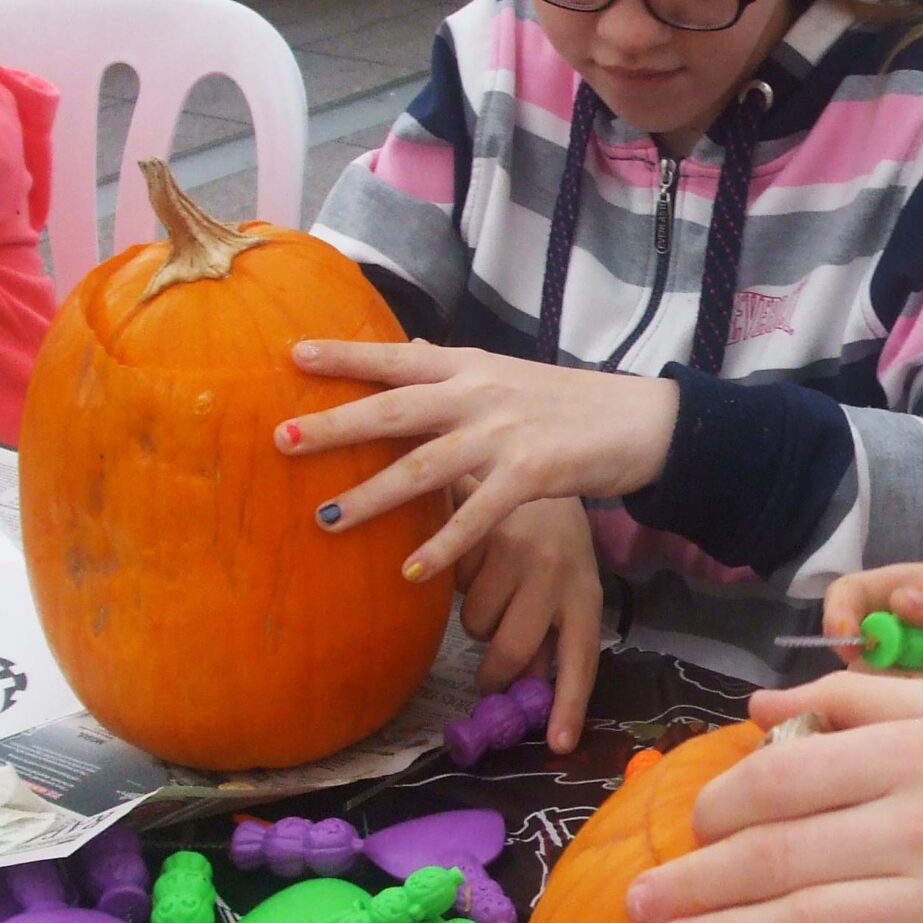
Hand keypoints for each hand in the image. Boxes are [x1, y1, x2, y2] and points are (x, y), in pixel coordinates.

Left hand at [279, 341, 677, 577]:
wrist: (641, 420)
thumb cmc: (570, 403)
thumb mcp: (507, 374)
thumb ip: (453, 370)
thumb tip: (402, 350)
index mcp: (472, 367)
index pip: (397, 359)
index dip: (345, 356)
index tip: (292, 356)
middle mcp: (481, 394)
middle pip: (395, 410)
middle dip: (336, 426)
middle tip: (281, 440)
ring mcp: (505, 434)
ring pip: (425, 467)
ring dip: (372, 496)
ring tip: (326, 520)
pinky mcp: (531, 475)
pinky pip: (477, 516)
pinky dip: (442, 545)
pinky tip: (411, 572)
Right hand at [456, 496, 603, 745]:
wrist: (529, 454)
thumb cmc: (548, 536)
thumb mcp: (563, 583)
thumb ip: (549, 633)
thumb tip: (531, 690)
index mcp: (584, 592)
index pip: (581, 658)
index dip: (567, 704)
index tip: (557, 745)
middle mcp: (555, 574)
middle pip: (513, 651)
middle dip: (494, 672)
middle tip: (485, 677)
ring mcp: (515, 554)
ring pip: (477, 622)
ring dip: (474, 617)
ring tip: (487, 586)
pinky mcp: (477, 532)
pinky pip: (454, 585)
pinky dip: (455, 581)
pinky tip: (469, 556)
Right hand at [819, 564, 922, 715]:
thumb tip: (902, 603)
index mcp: (909, 593)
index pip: (848, 596)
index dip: (839, 616)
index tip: (854, 640)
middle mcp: (898, 639)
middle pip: (853, 656)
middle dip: (888, 670)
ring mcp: (908, 682)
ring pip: (871, 697)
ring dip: (914, 698)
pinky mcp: (920, 721)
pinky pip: (894, 728)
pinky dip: (921, 725)